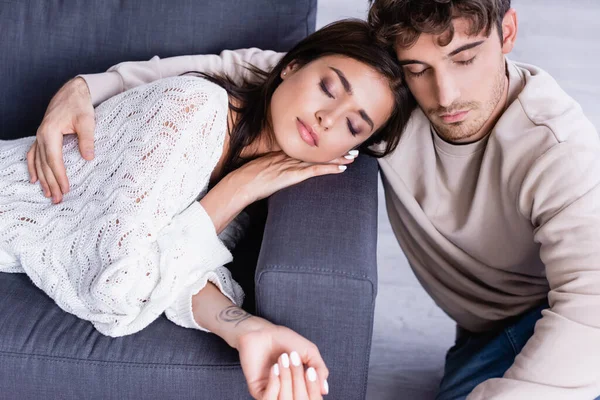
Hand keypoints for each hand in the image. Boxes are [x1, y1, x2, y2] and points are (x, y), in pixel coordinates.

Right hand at [27, 77, 94, 202]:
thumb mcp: (87, 121)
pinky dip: (33, 167)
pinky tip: (34, 179)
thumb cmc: (80, 104)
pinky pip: (34, 154)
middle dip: (51, 183)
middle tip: (57, 200)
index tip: (65, 189)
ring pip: (38, 161)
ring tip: (47, 195)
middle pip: (44, 164)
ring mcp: (40, 135)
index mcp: (50, 132)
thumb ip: (87, 139)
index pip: (54, 160)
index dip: (59, 176)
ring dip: (42, 179)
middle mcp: (41, 135)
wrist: (74, 90)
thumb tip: (89, 158)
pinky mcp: (43, 135)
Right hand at [228, 151, 356, 204]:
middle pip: (317, 151)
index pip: (308, 147)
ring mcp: (292, 164)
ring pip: (319, 159)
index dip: (323, 146)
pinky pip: (315, 170)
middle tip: (352, 147)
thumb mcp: (264, 168)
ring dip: (338, 158)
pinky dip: (329, 169)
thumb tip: (280, 171)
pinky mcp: (293, 175)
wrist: (242, 183)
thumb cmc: (249, 179)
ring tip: (353, 156)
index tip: (335, 143)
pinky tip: (341, 169)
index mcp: (283, 152)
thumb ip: (274, 166)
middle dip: (335, 149)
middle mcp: (290, 155)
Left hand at [235, 319, 328, 398]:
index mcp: (302, 386)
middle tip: (296, 362)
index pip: (311, 397)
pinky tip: (274, 368)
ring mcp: (274, 394)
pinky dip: (274, 383)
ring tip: (284, 360)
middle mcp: (289, 392)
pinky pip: (268, 399)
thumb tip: (324, 391)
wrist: (263, 333)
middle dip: (299, 381)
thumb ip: (320, 370)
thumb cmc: (287, 341)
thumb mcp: (309, 352)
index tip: (310, 369)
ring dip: (286, 381)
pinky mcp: (259, 391)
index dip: (313, 386)